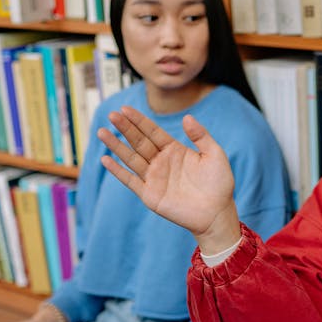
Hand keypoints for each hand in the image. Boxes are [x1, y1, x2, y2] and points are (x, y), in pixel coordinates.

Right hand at [98, 107, 242, 252]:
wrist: (217, 213)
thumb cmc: (219, 184)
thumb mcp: (214, 154)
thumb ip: (201, 136)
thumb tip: (187, 117)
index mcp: (174, 150)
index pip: (152, 132)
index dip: (139, 120)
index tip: (125, 109)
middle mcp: (161, 162)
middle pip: (138, 142)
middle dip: (125, 128)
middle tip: (111, 115)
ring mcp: (154, 178)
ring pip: (131, 158)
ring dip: (116, 146)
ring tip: (102, 132)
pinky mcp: (150, 195)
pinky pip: (130, 181)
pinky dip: (118, 171)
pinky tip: (106, 160)